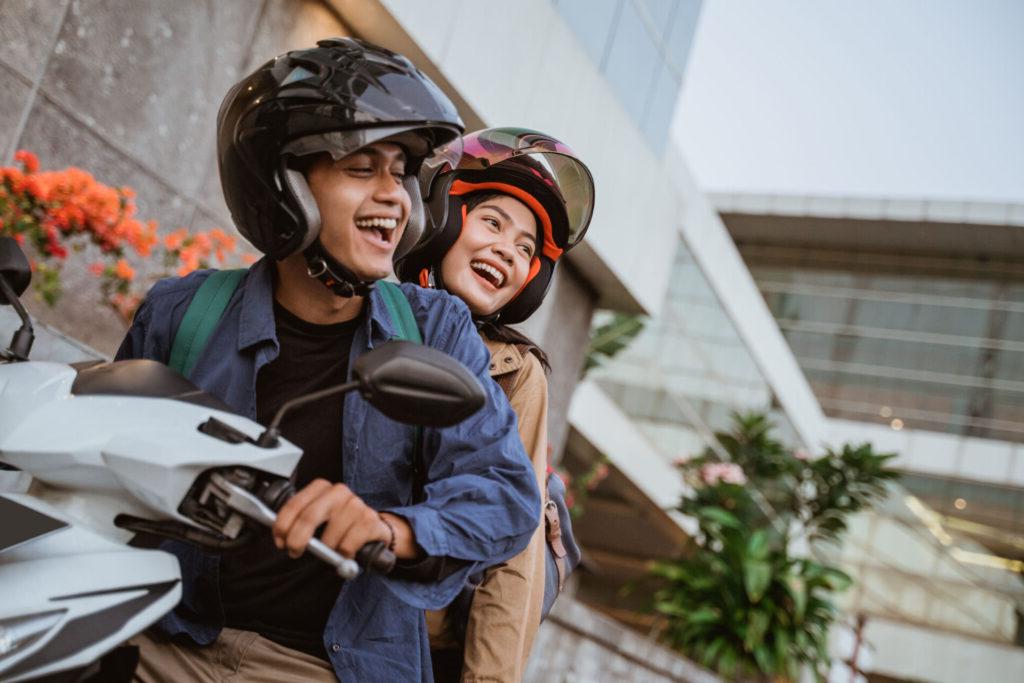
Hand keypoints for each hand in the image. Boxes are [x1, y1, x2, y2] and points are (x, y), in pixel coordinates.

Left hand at [273, 479, 388, 559]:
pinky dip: (343, 554)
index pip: (294, 504)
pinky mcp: (369, 520)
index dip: (283, 525)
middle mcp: (339, 492)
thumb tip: (279, 535)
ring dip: (326, 551)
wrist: (372, 528)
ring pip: (329, 537)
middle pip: (309, 517)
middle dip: (297, 540)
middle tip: (294, 552)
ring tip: (331, 551)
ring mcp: (356, 505)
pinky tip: (346, 551)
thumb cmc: (340, 524)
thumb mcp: (318, 517)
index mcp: (321, 487)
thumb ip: (299, 522)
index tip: (280, 541)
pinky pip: (347, 546)